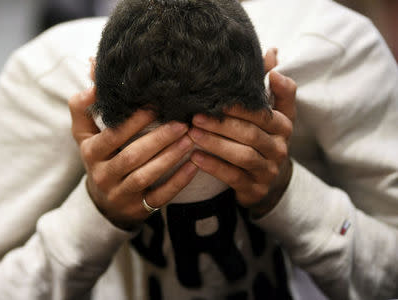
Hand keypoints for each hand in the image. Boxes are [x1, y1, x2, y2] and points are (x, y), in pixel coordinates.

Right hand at [69, 87, 197, 229]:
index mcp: (91, 152)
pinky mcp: (137, 209)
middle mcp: (102, 175)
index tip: (155, 106)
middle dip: (158, 139)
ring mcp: (120, 194)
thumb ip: (84, 107)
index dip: (133, 122)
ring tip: (189, 140)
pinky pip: (159, 197)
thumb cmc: (100, 158)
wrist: (103, 202)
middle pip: (131, 156)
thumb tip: (94, 79)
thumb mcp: (85, 134)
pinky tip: (193, 166)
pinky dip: (178, 182)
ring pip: (145, 176)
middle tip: (182, 123)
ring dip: (169, 157)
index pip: (112, 136)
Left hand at [188, 48, 296, 217]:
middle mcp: (279, 148)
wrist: (267, 179)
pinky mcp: (256, 188)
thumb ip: (271, 85)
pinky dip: (214, 166)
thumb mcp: (273, 113)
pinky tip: (195, 158)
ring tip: (192, 134)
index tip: (219, 98)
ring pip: (243, 156)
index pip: (264, 114)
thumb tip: (272, 53)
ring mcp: (269, 170)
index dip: (242, 107)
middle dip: (222, 125)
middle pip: (251, 134)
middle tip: (196, 116)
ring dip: (215, 144)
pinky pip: (234, 177)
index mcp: (283, 126)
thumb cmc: (264, 138)